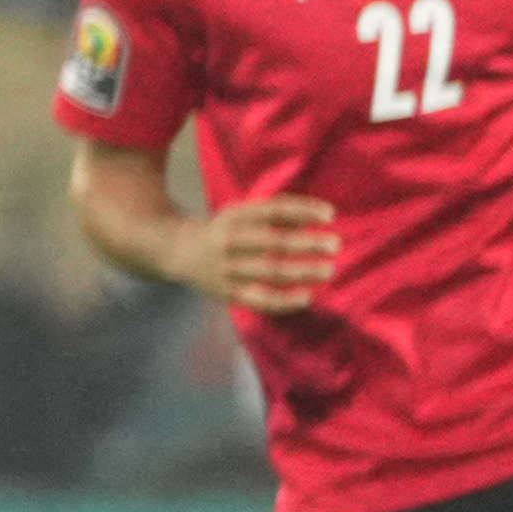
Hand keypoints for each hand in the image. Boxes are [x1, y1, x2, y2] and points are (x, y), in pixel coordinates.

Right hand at [198, 194, 340, 311]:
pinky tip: (307, 297)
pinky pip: (261, 300)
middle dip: (306, 244)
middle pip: (272, 242)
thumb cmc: (224, 229)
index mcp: (233, 216)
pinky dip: (285, 301)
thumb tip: (322, 215)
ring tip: (329, 270)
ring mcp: (228, 270)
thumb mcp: (241, 212)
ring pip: (270, 273)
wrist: (177, 251)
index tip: (331, 214)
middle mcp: (229, 242)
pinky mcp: (229, 293)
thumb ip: (275, 213)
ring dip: (302, 272)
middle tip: (336, 244)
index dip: (303, 210)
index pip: (272, 210)